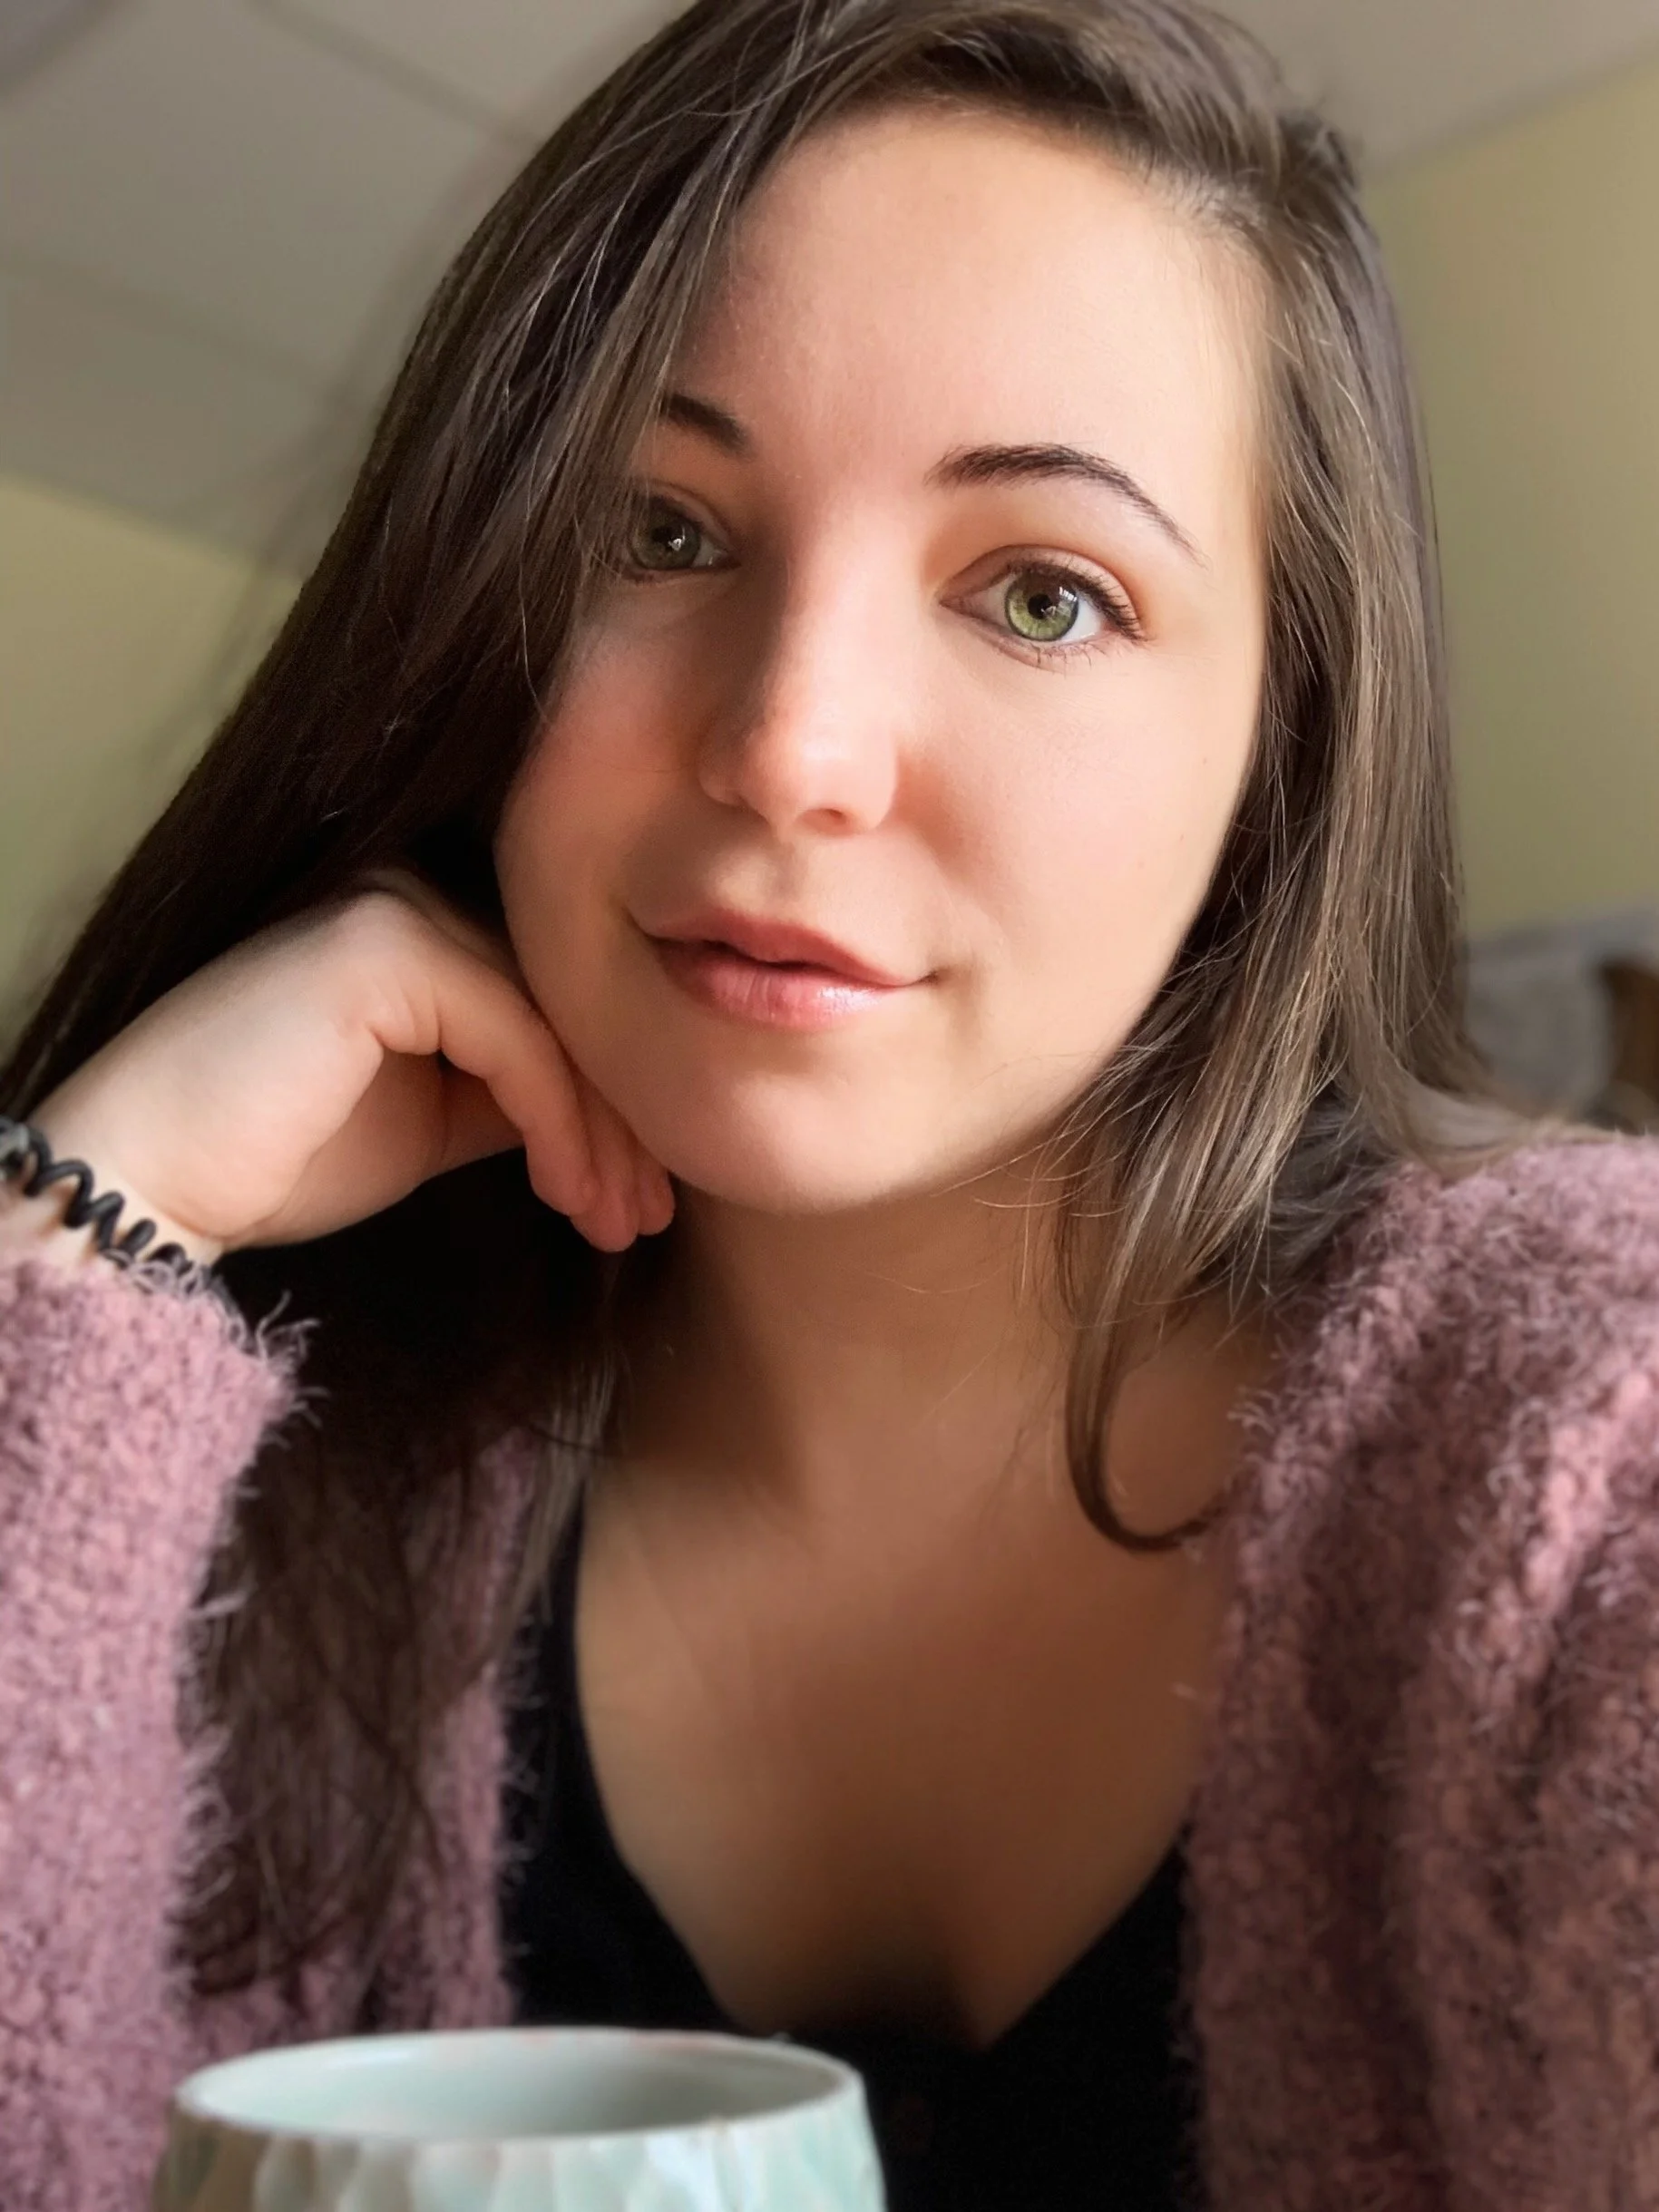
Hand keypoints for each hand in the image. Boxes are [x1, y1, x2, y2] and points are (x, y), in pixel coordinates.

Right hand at [13, 868, 673, 1264]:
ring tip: (623, 1224)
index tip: (646, 1198)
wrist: (150, 1180)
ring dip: (602, 1136)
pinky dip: (560, 1123)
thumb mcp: (432, 1122)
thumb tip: (613, 1111)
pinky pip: (517, 1040)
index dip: (613, 1102)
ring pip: (556, 1026)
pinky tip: (568, 1193)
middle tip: (651, 1217)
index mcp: (423, 925)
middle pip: (568, 1009)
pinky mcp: (387, 946)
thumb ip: (512, 1093)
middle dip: (622, 1124)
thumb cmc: (276, 1158)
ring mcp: (398, 907)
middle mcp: (414, 894)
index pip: (555, 1005)